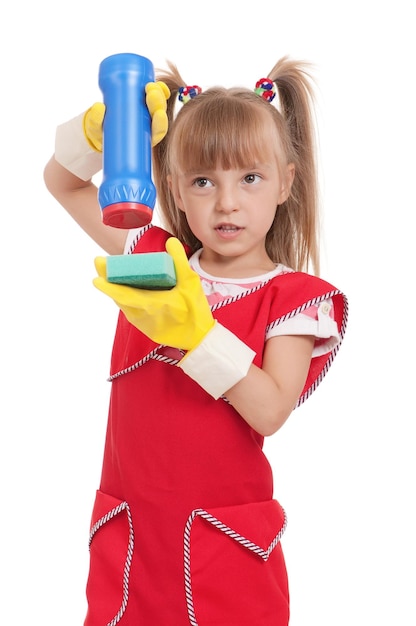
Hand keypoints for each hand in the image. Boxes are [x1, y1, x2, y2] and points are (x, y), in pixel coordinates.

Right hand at [82, 81, 169, 151]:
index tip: (159, 114)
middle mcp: (147, 126)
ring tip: (151, 85)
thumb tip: (99, 107)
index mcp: (142, 137)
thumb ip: (95, 121)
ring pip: (158, 104)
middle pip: (159, 114)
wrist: (98, 124)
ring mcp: (146, 114)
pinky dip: (158, 90)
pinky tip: (159, 84)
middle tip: (151, 92)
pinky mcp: (142, 102)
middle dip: (158, 103)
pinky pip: (153, 95)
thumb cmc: (100, 133)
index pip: (157, 132)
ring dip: (159, 94)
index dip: (161, 123)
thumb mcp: (96, 130)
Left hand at [93, 238, 214, 349]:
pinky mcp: (145, 328)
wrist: (199, 339)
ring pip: (124, 304)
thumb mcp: (190, 284)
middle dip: (108, 280)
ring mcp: (142, 323)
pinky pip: (131, 311)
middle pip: (119, 297)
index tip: (96, 276)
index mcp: (150, 304)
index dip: (107, 286)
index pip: (122, 294)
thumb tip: (170, 242)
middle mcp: (141, 315)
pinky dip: (126, 299)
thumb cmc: (195, 312)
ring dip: (116, 290)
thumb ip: (180, 262)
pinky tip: (128, 291)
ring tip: (111, 275)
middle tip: (100, 264)